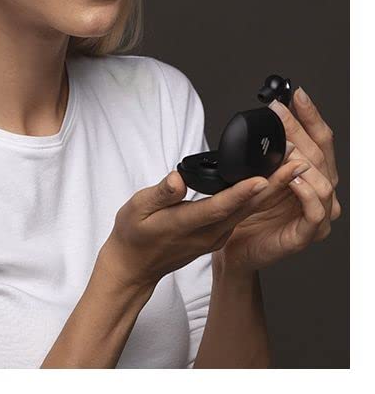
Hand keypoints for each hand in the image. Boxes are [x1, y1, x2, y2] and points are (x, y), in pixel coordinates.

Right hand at [99, 164, 304, 293]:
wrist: (135, 266)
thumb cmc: (133, 234)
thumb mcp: (136, 208)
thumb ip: (160, 193)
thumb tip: (177, 178)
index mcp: (186, 225)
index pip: (220, 207)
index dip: (242, 193)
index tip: (262, 178)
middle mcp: (207, 234)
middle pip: (245, 208)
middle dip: (273, 185)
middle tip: (294, 163)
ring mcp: (215, 237)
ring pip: (247, 212)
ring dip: (271, 190)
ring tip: (290, 167)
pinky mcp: (217, 236)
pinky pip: (242, 215)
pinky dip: (258, 198)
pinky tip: (268, 184)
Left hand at [217, 86, 341, 273]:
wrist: (234, 246)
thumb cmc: (247, 210)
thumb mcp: (257, 172)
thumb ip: (269, 150)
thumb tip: (272, 115)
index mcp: (310, 174)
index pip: (319, 139)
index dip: (310, 115)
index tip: (297, 94)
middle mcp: (319, 191)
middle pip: (320, 154)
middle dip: (300, 129)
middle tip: (280, 112)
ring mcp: (316, 213)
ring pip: (324, 181)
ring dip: (304, 161)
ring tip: (287, 148)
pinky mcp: (306, 233)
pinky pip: (315, 212)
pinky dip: (306, 193)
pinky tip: (293, 179)